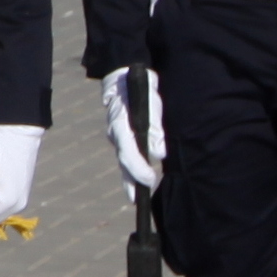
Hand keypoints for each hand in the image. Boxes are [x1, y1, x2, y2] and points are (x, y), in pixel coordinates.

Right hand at [99, 67, 161, 193]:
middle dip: (130, 181)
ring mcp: (117, 135)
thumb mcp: (151, 103)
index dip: (138, 168)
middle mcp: (117, 133)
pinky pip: (127, 154)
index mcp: (122, 125)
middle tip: (136, 201)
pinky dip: (132, 168)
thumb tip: (159, 154)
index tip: (149, 181)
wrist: (125, 76)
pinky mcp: (122, 135)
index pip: (129, 151)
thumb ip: (155, 128)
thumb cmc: (141, 89)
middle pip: (123, 161)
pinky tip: (138, 178)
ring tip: (136, 196)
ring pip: (124, 159)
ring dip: (130, 178)